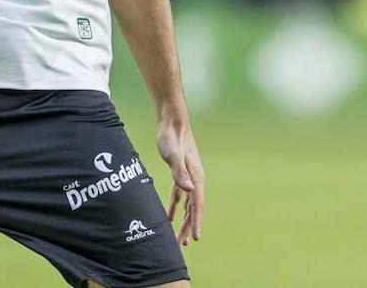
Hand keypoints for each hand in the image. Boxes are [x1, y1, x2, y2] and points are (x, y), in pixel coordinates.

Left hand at [157, 119, 203, 245]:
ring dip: (184, 221)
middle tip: (183, 245)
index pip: (197, 205)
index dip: (196, 222)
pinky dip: (175, 207)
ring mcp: (188, 176)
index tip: (195, 238)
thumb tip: (189, 190)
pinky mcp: (180, 172)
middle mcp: (195, 179)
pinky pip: (179, 195)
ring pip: (187, 205)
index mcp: (196, 177)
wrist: (172, 121)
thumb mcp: (173, 156)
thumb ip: (179, 173)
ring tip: (180, 238)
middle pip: (193, 208)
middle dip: (189, 227)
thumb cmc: (171, 137)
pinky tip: (169, 217)